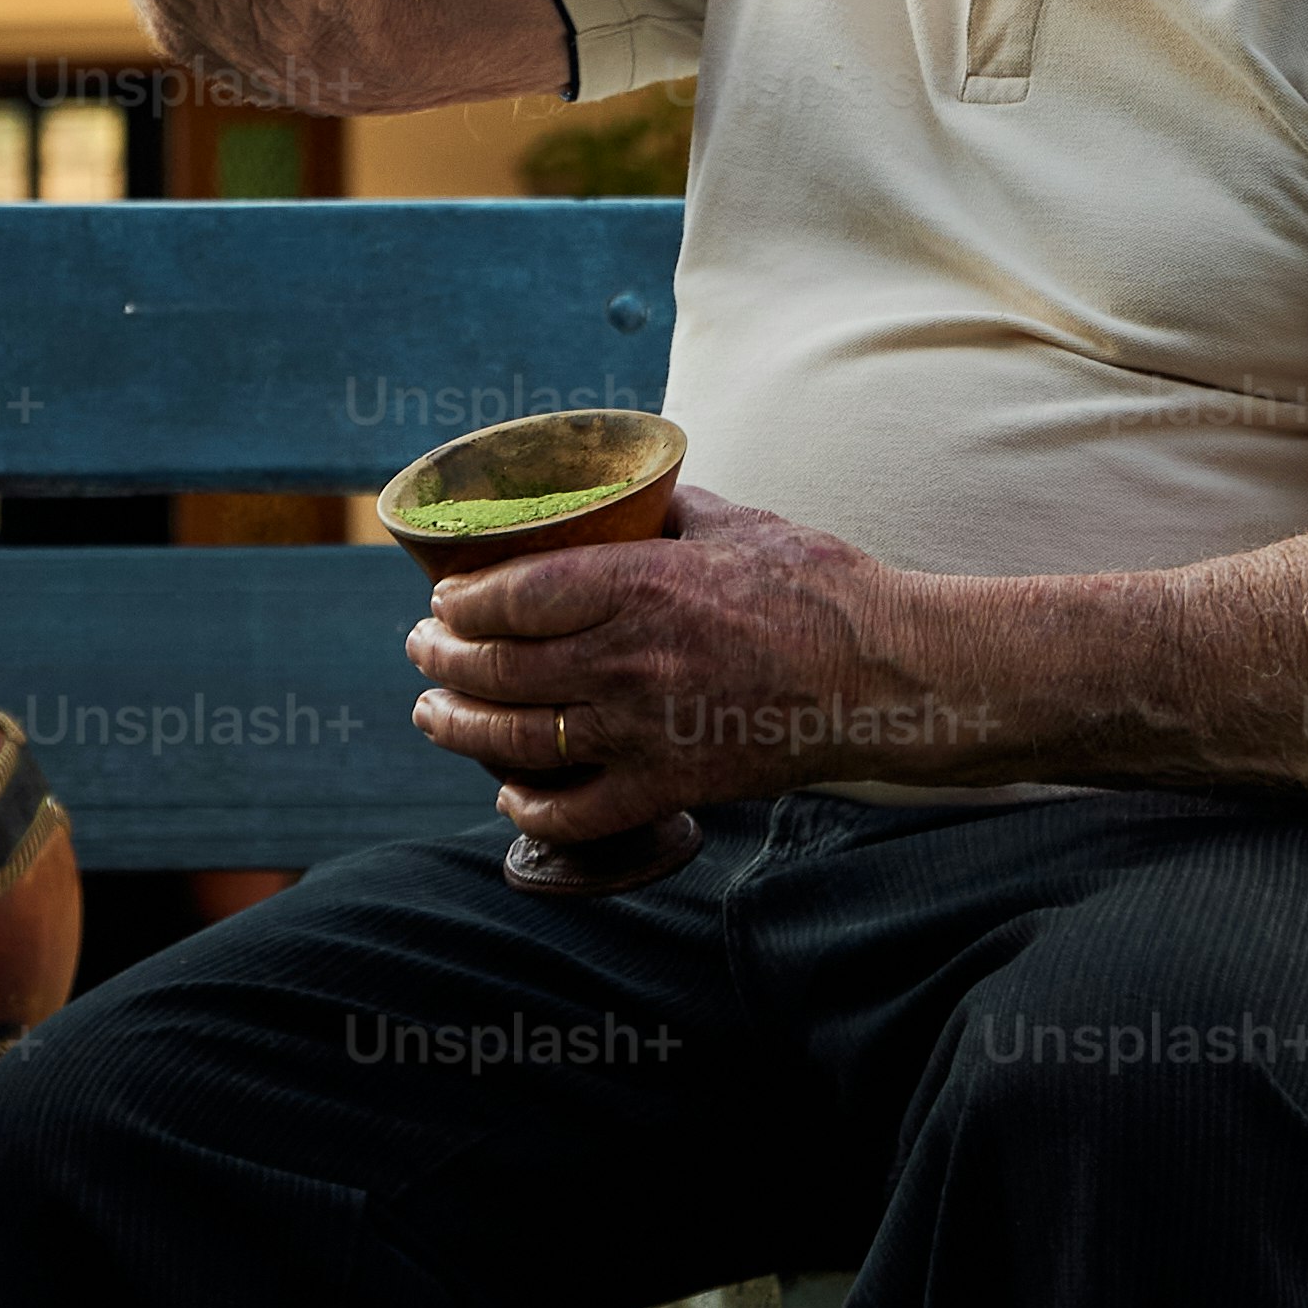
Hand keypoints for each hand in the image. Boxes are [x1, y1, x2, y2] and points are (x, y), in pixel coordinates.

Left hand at [404, 484, 996, 844]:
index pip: (514, 595)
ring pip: (520, 739)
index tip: (440, 599)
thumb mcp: (737, 521)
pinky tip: (512, 793)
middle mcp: (629, 658)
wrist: (887, 676)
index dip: (461, 602)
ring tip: (432, 715)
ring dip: (460, 728)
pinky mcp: (672, 786)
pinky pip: (578, 811)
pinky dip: (532, 806)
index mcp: (642, 583)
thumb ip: (669, 511)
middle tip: (420, 651)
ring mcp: (646, 730)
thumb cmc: (821, 587)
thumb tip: (626, 496)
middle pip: (500, 669)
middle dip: (442, 661)